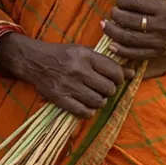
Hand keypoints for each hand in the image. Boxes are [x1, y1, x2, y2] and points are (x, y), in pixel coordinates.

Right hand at [0, 32, 133, 116]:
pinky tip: (84, 104)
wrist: (32, 60)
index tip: (113, 79)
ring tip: (93, 96)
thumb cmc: (62, 55)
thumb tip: (132, 74)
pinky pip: (84, 112)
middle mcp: (78, 70)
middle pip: (108, 89)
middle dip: (109, 90)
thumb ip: (107, 63)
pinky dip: (88, 111)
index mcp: (85, 56)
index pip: (115, 72)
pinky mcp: (60, 98)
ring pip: (98, 101)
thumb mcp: (84, 52)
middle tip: (101, 87)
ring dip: (99, 101)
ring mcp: (68, 85)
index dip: (119, 78)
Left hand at [101, 0, 165, 68]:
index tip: (119, 1)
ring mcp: (160, 42)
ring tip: (105, 25)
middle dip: (116, 15)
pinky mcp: (157, 54)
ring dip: (112, 32)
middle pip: (130, 21)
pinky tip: (111, 44)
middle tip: (112, 13)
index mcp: (165, 8)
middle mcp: (163, 26)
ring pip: (129, 38)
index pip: (135, 3)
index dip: (122, 1)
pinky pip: (134, 54)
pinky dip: (120, 50)